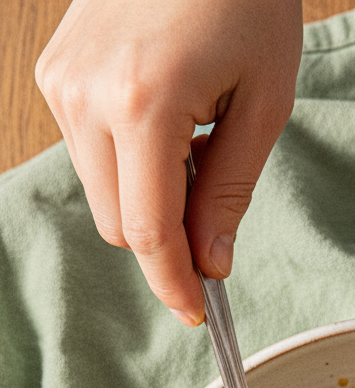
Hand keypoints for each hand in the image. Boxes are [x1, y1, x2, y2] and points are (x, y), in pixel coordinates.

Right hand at [36, 0, 302, 325]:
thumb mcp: (264, 99)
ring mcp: (63, 83)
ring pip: (102, 195)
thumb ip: (232, 190)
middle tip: (215, 206)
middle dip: (167, 239)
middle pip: (120, 225)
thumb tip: (210, 263)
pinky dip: (129, 164)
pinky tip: (166, 122)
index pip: (149, 233)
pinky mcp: (56, 73)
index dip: (175, 285)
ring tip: (195, 142)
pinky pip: (90, 154)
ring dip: (149, 198)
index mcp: (142, 103)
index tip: (199, 314)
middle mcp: (86, 97)